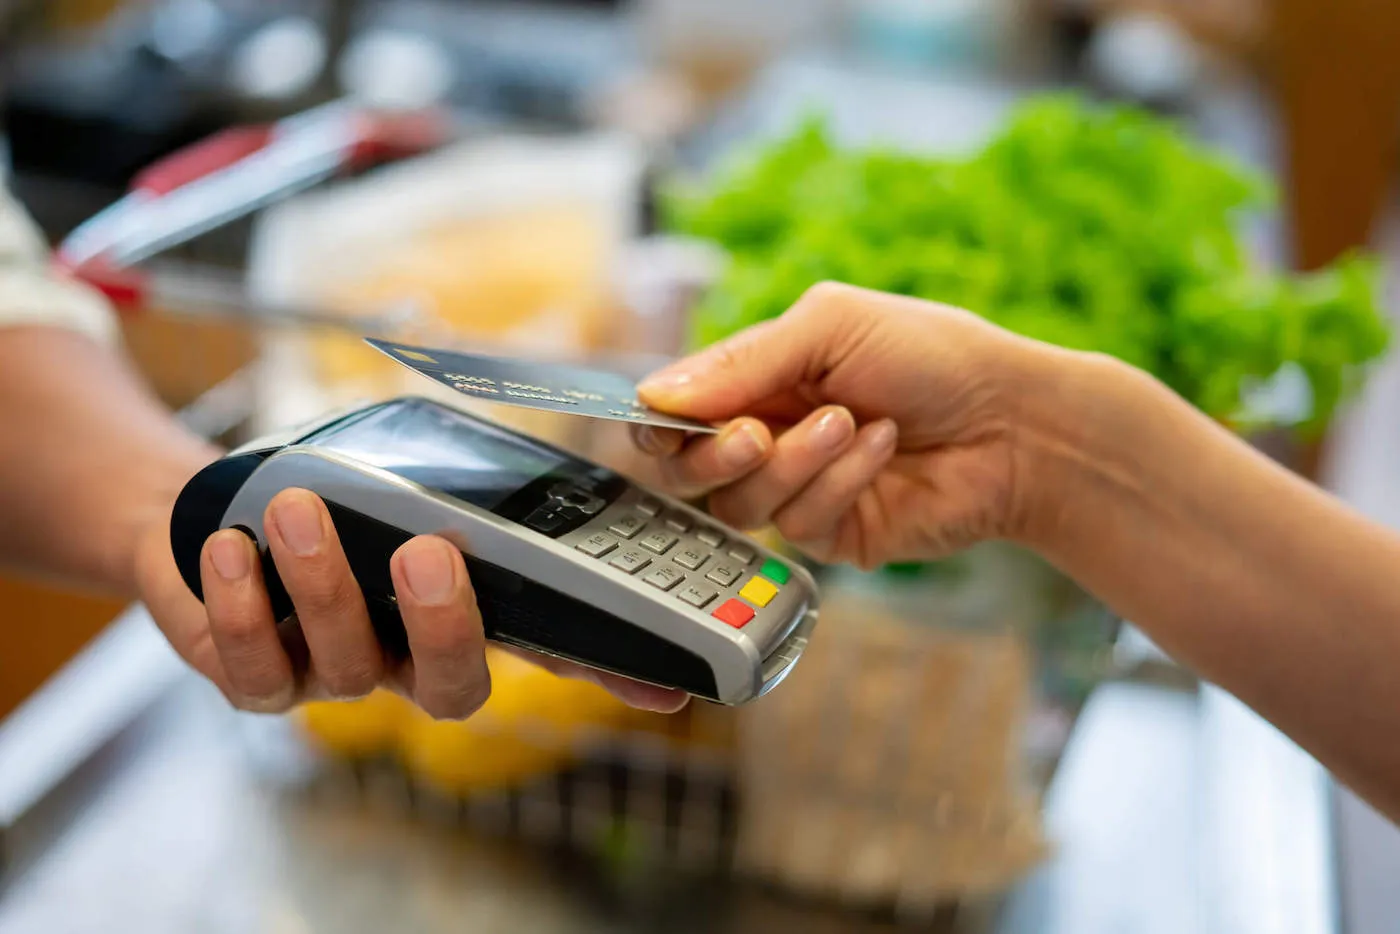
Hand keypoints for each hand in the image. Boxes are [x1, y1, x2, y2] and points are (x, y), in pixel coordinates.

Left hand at [135, 487, 686, 717]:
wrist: (220, 512)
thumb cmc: (333, 494)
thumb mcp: (408, 481)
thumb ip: (471, 496)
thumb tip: (543, 480)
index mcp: (468, 617)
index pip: (554, 653)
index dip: (611, 676)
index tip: (669, 689)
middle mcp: (412, 662)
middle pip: (455, 688)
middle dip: (444, 625)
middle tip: (427, 550)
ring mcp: (337, 677)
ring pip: (350, 663)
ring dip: (326, 582)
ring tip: (299, 509)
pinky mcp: (258, 679)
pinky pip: (255, 671)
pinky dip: (242, 608)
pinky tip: (235, 548)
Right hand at [633, 282, 1046, 567]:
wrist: (1015, 421)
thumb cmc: (932, 355)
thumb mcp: (832, 325)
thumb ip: (743, 361)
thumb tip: (655, 395)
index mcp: (758, 380)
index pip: (676, 411)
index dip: (660, 420)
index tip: (664, 420)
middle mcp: (768, 436)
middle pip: (687, 471)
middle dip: (713, 455)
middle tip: (757, 434)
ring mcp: (799, 489)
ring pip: (740, 504)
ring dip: (796, 461)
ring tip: (852, 422)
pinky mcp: (834, 534)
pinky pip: (800, 524)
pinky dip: (840, 481)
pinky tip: (882, 448)